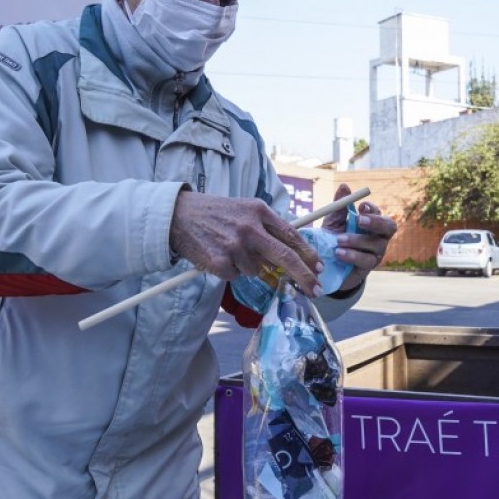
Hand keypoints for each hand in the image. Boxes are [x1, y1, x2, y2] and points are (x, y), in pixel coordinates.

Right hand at [170, 191, 324, 296]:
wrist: (178, 215)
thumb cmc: (213, 213)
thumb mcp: (243, 209)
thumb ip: (265, 226)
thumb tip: (290, 251)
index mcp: (258, 211)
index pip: (292, 235)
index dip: (309, 254)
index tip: (319, 268)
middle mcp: (250, 228)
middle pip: (286, 258)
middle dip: (305, 277)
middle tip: (317, 289)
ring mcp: (235, 246)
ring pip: (256, 270)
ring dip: (247, 267)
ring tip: (228, 250)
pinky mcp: (220, 262)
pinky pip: (235, 276)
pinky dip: (229, 271)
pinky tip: (217, 255)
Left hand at [322, 183, 397, 290]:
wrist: (326, 266)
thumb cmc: (333, 240)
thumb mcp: (333, 222)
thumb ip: (339, 206)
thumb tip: (344, 186)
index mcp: (371, 223)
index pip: (379, 212)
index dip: (372, 209)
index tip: (361, 206)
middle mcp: (378, 236)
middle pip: (389, 226)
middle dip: (375, 221)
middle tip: (358, 219)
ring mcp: (376, 253)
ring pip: (376, 244)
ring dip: (356, 240)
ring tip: (338, 240)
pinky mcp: (369, 268)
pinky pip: (366, 260)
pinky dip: (352, 255)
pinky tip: (339, 253)